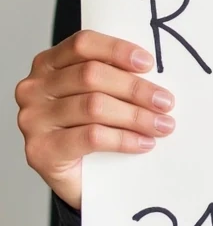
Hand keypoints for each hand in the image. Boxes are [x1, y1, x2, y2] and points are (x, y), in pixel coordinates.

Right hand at [15, 30, 175, 210]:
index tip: (148, 63)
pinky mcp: (41, 150)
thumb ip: (112, 78)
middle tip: (165, 102)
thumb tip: (154, 74)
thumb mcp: (97, 95)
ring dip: (136, 116)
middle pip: (91, 76)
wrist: (75, 180)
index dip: (117, 50)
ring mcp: (33, 120)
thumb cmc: (87, 131)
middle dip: (135, 88)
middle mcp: (34, 88)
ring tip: (161, 125)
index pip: (82, 44)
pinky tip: (143, 143)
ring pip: (94, 106)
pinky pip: (91, 137)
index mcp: (47, 64)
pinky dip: (124, 139)